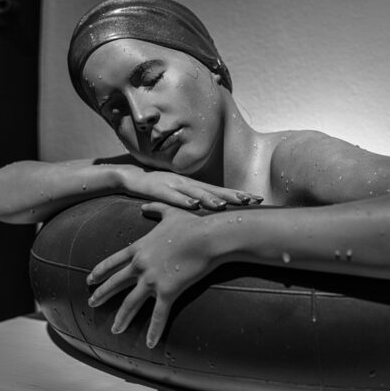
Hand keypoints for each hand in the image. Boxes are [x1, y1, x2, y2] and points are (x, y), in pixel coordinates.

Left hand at [86, 202, 220, 347]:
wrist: (208, 237)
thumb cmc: (192, 224)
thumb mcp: (170, 211)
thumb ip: (154, 208)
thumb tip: (144, 205)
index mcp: (139, 248)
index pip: (113, 261)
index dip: (100, 271)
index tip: (90, 279)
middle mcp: (141, 265)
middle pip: (116, 283)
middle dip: (102, 294)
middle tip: (92, 303)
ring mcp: (152, 280)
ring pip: (131, 303)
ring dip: (121, 318)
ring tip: (114, 330)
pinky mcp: (168, 292)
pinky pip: (159, 316)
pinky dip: (154, 331)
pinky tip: (150, 344)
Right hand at [119, 168, 262, 209]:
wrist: (131, 176)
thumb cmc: (158, 188)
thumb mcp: (179, 196)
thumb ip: (195, 202)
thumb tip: (214, 214)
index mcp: (194, 186)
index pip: (220, 191)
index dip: (239, 194)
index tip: (257, 199)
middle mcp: (188, 183)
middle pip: (214, 190)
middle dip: (233, 196)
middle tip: (251, 201)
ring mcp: (174, 185)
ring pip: (196, 193)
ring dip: (210, 199)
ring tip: (225, 205)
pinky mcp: (159, 190)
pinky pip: (172, 197)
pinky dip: (183, 201)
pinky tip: (193, 206)